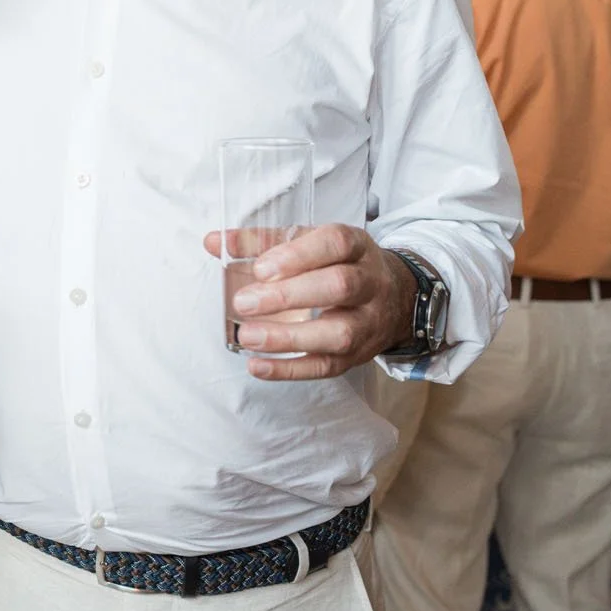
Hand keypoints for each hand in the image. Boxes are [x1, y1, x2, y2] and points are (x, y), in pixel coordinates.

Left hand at [202, 223, 415, 381]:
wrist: (397, 298)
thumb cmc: (341, 265)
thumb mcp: (311, 243)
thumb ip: (262, 241)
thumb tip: (214, 241)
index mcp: (356, 246)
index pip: (334, 244)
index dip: (298, 255)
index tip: (261, 268)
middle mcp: (369, 283)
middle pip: (339, 287)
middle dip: (289, 296)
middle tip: (245, 302)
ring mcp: (368, 322)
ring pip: (339, 333)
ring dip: (289, 338)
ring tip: (248, 336)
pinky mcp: (358, 356)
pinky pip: (328, 366)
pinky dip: (290, 370)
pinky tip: (258, 365)